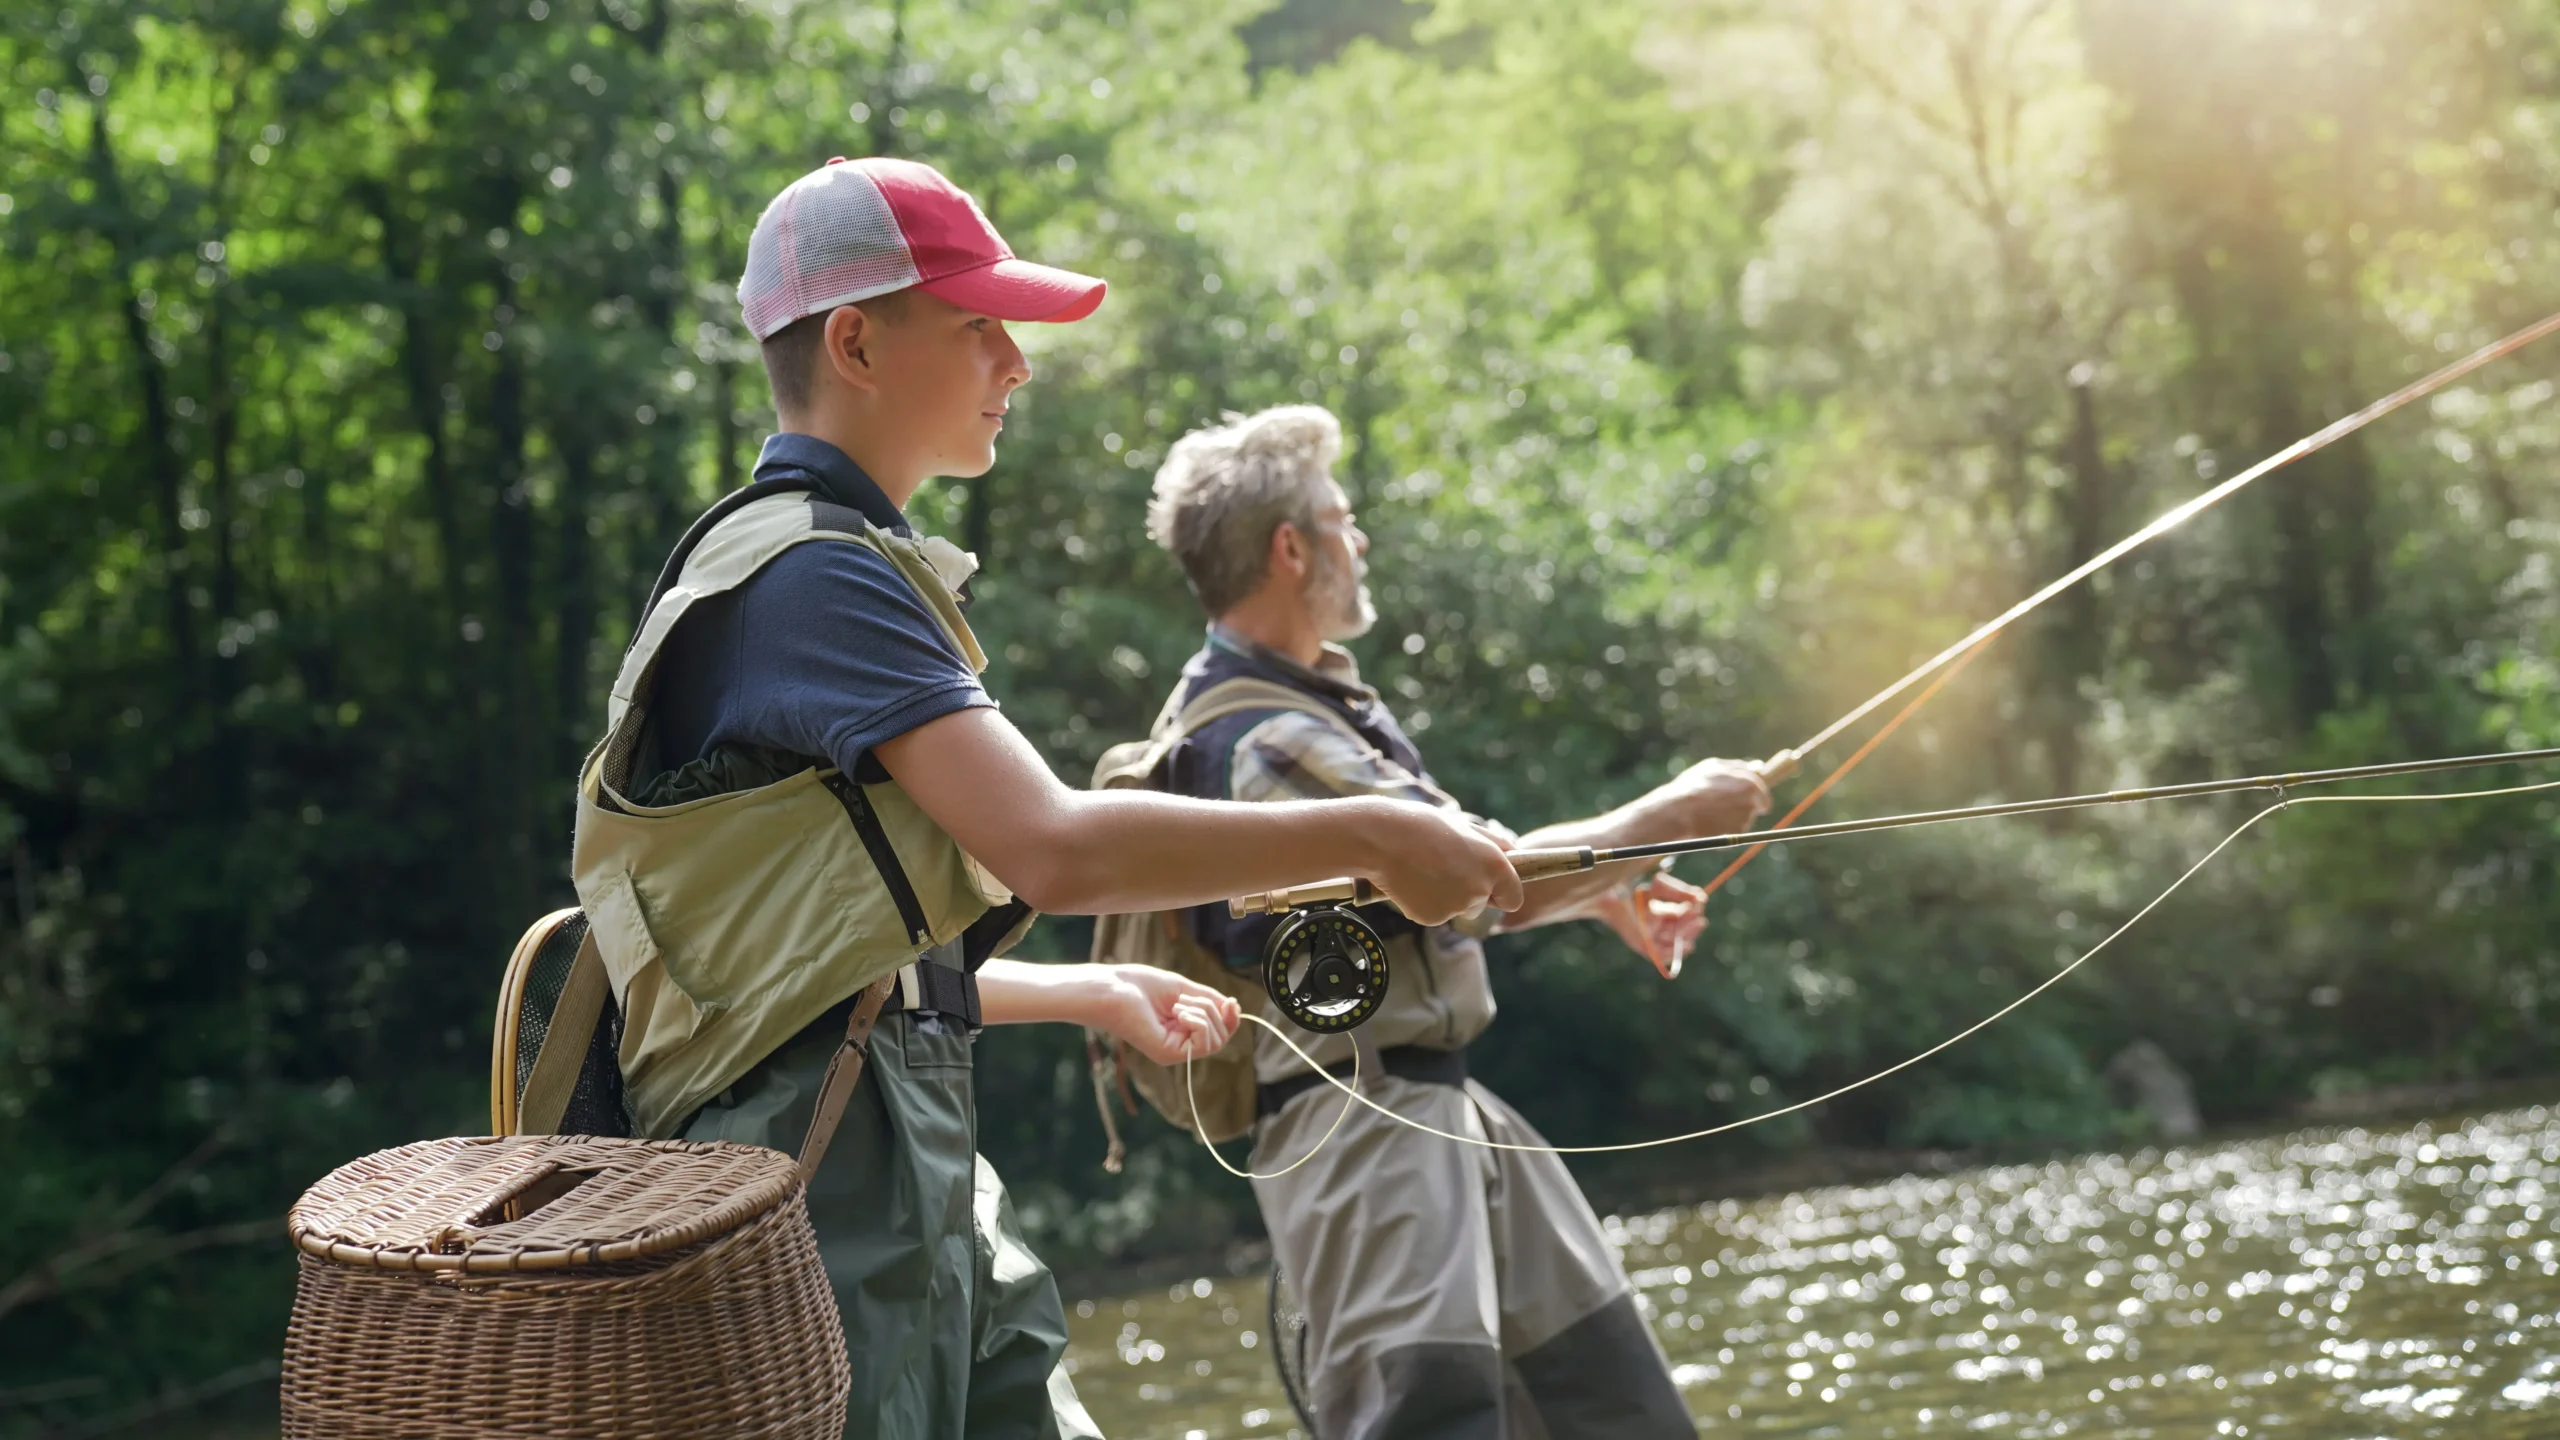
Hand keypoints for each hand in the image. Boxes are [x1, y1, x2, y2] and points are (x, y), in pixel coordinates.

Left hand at [1092, 965, 1241, 1064]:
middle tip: (1188, 998)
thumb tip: (1233, 1007)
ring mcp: (1173, 1052)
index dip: (1231, 1019)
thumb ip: (1208, 999)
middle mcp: (1179, 1045)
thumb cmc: (1140, 986)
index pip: (1219, 1033)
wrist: (1112, 988)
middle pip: (1221, 1038)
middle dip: (1214, 1012)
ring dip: (1204, 1013)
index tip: (1231, 1001)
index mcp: (1182, 1030)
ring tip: (1178, 1003)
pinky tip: (1177, 1011)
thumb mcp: (1183, 989)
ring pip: (1214, 1040)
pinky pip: (1202, 1042)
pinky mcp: (1167, 1054)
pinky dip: (1197, 1021)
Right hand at [1360, 799, 1525, 925]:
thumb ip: (1493, 844)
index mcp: (1494, 866)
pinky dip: (1424, 902)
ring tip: (1423, 870)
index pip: (1513, 898)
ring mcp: (1455, 907)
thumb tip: (1513, 852)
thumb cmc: (1422, 826)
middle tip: (1441, 867)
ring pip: (1455, 909)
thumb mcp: (1463, 827)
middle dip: (1467, 893)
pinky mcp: (1432, 918)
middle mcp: (1479, 890)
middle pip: (1480, 905)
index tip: (1492, 890)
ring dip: (1444, 896)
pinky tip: (1411, 882)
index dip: (1503, 894)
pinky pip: (1434, 914)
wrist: (1381, 839)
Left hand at [1595, 870, 1709, 978]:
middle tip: (1698, 919)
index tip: (1700, 902)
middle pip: (1690, 932)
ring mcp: (1659, 940)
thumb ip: (1678, 889)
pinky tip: (1680, 944)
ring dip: (1684, 935)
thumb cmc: (1636, 894)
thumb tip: (1701, 896)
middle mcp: (1667, 928)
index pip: (1691, 917)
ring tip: (1677, 925)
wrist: (1616, 902)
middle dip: (1694, 926)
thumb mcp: (1659, 886)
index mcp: (1671, 914)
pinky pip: (1667, 957)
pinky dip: (1675, 952)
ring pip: (1682, 945)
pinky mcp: (1649, 950)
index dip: (1696, 911)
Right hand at [1652, 758, 1772, 837]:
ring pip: (1743, 818)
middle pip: (1754, 806)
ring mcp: (1744, 819)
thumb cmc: (1693, 785)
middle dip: (1743, 805)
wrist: (1677, 810)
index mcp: (1750, 783)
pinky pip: (1734, 830)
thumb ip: (1738, 766)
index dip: (1756, 795)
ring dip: (1731, 815)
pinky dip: (1724, 827)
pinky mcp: (1736, 834)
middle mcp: (1751, 802)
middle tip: (1724, 805)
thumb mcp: (1713, 767)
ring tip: (1710, 811)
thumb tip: (1759, 766)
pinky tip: (1709, 822)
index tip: (1752, 798)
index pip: (1762, 791)